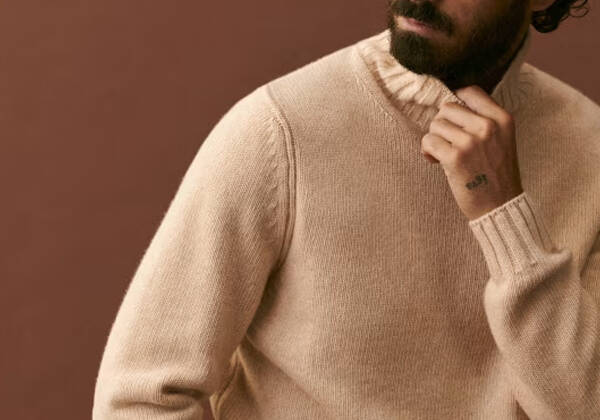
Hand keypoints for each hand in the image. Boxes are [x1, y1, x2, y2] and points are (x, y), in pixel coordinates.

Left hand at [420, 85, 523, 220]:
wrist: (500, 206)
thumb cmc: (496, 173)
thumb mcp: (501, 139)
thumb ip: (482, 120)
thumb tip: (447, 106)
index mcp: (502, 118)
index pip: (470, 91)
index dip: (455, 102)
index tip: (453, 120)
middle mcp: (487, 126)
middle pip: (447, 107)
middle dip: (442, 124)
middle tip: (447, 141)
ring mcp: (471, 141)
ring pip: (435, 125)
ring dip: (434, 139)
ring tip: (443, 154)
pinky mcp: (455, 157)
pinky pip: (428, 141)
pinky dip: (427, 151)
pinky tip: (435, 161)